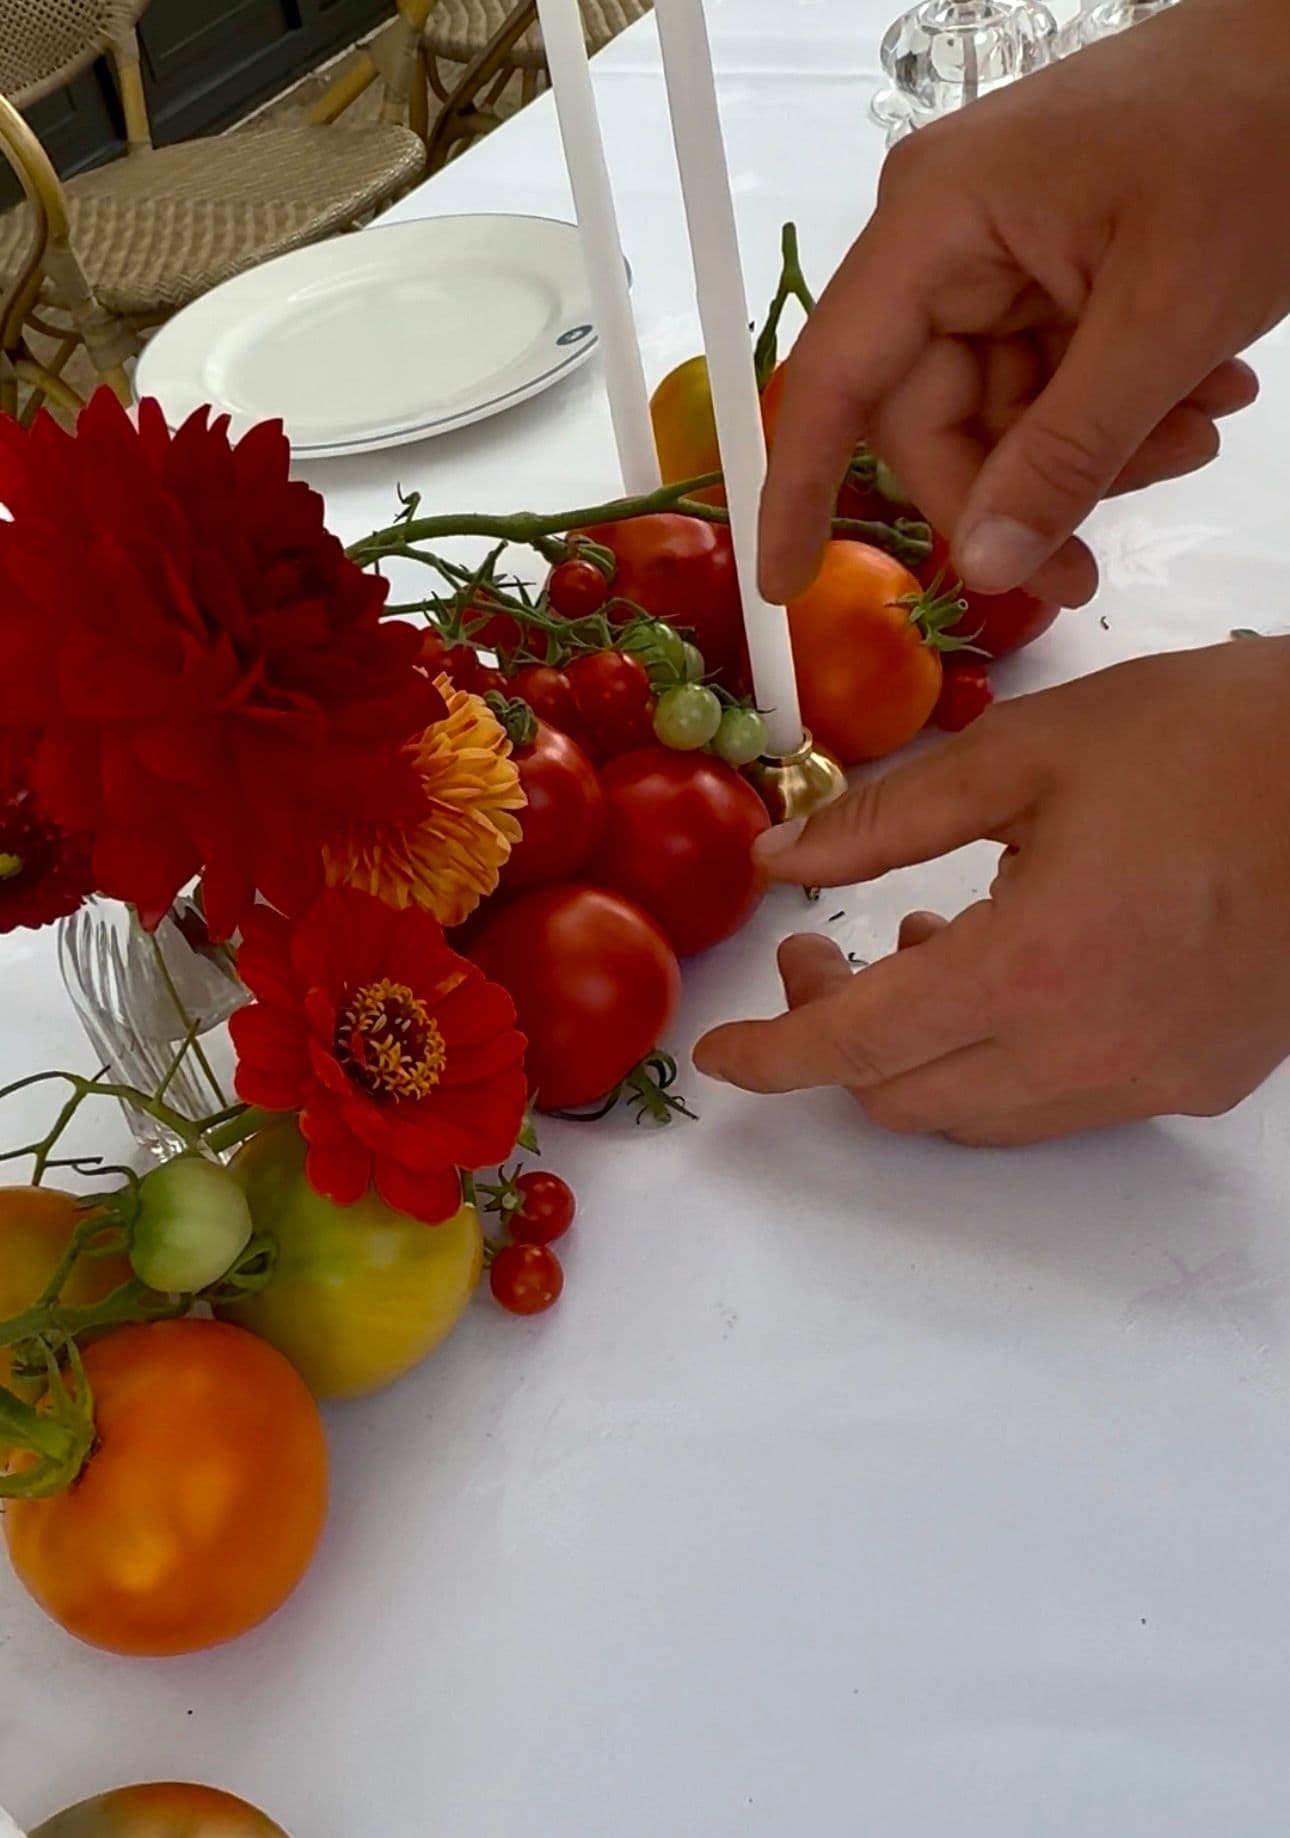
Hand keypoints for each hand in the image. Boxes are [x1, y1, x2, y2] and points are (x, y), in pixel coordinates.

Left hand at [694, 640, 1289, 1143]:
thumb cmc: (1213, 742)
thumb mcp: (1027, 752)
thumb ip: (884, 817)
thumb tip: (781, 854)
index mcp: (1032, 968)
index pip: (856, 1046)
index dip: (774, 1055)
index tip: (723, 1055)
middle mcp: (1089, 1053)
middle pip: (906, 1099)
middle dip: (839, 1039)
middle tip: (821, 952)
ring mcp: (1150, 1080)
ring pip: (981, 1115)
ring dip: (921, 1053)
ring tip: (921, 943)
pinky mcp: (1198, 1081)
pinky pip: (1061, 1104)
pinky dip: (1004, 1060)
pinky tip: (1015, 970)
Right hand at [759, 0, 1289, 608]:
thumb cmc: (1258, 133)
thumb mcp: (1164, 321)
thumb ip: (1068, 455)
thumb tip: (985, 567)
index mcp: (936, 222)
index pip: (832, 382)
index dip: (798, 491)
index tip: (785, 587)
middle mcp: (942, 237)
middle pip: (932, 418)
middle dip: (1021, 490)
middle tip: (1096, 565)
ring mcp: (993, 249)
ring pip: (1000, 413)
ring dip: (1095, 452)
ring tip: (1200, 429)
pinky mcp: (1044, 262)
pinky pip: (1047, 377)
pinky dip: (1117, 409)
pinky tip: (1201, 395)